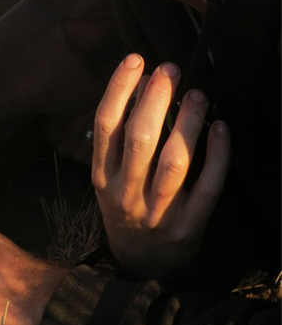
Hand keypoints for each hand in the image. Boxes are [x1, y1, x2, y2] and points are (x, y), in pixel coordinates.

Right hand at [92, 54, 230, 276]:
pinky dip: (217, 156)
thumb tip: (139, 85)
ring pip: (173, 162)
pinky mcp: (189, 227)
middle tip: (170, 69)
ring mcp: (157, 211)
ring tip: (197, 94)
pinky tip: (221, 128)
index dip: (119, 89)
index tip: (135, 60)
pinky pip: (207, 187)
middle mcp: (125, 192)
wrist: (140, 265)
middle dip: (155, 99)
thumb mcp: (108, 177)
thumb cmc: (125, 206)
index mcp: (102, 176)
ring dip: (186, 124)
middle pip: (139, 139)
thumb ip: (117, 141)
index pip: (106, 125)